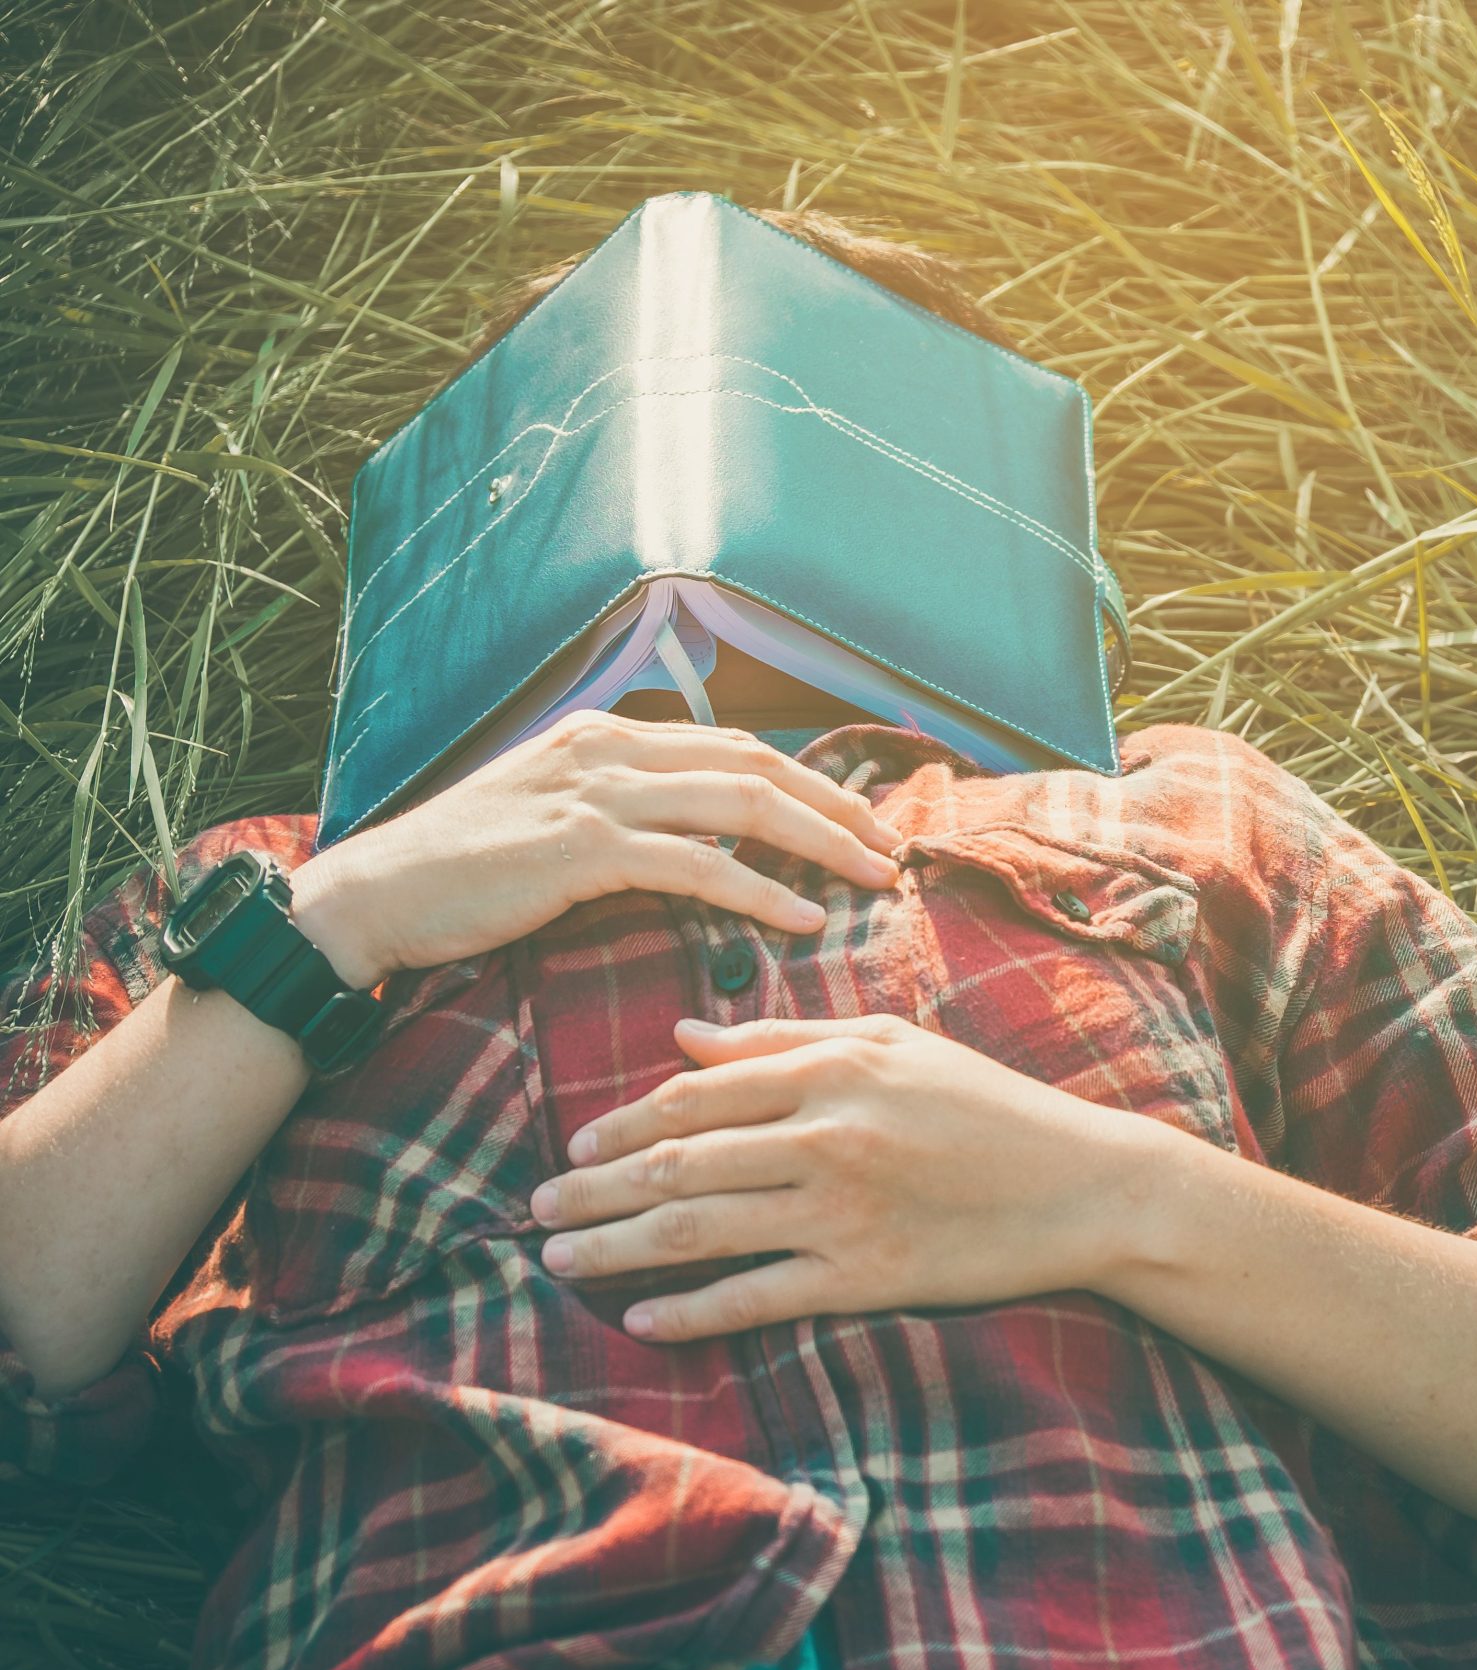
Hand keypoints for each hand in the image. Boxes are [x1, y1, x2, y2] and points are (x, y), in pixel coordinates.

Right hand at [289, 710, 902, 985]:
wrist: (376, 897)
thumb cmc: (463, 869)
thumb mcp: (550, 813)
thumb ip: (622, 808)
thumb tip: (697, 833)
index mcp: (609, 735)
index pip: (737, 747)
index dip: (809, 780)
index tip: (860, 816)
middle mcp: (610, 749)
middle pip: (758, 766)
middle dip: (837, 805)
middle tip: (890, 844)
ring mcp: (597, 793)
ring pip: (744, 807)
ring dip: (822, 843)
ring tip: (873, 878)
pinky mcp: (582, 849)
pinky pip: (698, 867)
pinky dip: (761, 892)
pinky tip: (803, 918)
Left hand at [525, 1015, 1175, 1339]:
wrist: (1085, 1182)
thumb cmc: (990, 1105)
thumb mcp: (894, 1045)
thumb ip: (787, 1040)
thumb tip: (684, 1037)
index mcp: (832, 1068)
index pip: (696, 1094)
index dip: (623, 1123)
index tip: (574, 1146)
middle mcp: (827, 1134)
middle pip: (678, 1161)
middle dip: (594, 1190)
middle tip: (536, 1211)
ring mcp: (845, 1208)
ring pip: (701, 1226)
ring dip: (618, 1248)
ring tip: (561, 1263)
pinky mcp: (867, 1274)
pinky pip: (757, 1294)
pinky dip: (692, 1311)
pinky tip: (645, 1320)